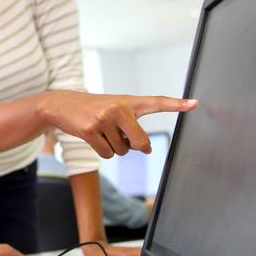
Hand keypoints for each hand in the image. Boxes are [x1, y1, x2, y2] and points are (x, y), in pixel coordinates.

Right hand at [46, 92, 196, 157]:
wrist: (61, 104)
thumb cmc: (94, 109)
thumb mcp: (115, 110)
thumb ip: (132, 126)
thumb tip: (144, 149)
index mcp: (129, 101)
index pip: (157, 102)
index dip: (176, 104)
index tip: (194, 104)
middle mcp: (118, 108)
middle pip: (141, 143)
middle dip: (135, 147)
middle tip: (122, 137)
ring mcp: (103, 119)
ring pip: (122, 151)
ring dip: (113, 147)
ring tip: (101, 131)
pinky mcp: (90, 130)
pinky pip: (107, 154)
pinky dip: (102, 151)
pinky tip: (92, 137)